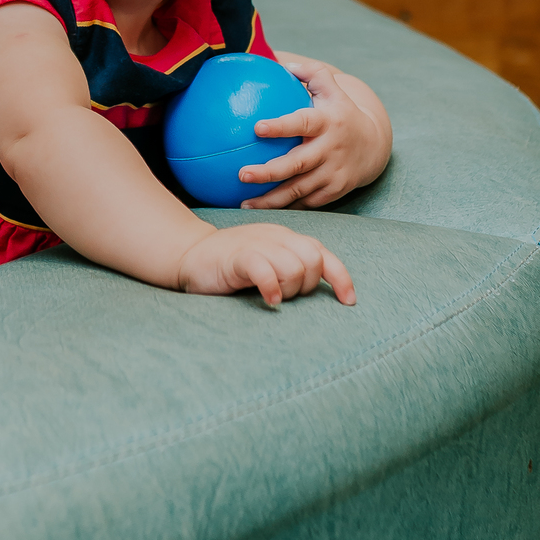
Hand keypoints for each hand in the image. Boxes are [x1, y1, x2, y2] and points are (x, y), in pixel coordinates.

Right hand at [177, 222, 354, 307]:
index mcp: (286, 238)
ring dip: (289, 289)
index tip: (348, 301)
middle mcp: (275, 237)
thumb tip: (323, 290)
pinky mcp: (237, 256)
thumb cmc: (233, 265)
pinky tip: (269, 300)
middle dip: (307, 285)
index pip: (323, 253)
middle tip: (286, 295)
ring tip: (273, 295)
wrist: (191, 254)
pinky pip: (264, 269)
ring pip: (294, 266)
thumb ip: (293, 267)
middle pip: (313, 260)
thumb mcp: (269, 261)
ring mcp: (256, 244)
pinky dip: (271, 287)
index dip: (341, 278)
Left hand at [238, 56, 391, 209]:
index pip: (302, 123)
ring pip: (299, 190)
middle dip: (268, 171)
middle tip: (241, 174)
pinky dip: (286, 208)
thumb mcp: (331, 87)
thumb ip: (309, 72)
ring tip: (243, 204)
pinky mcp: (334, 191)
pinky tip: (262, 210)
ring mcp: (333, 173)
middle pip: (297, 164)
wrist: (374, 145)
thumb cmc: (341, 110)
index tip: (257, 127)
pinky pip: (306, 203)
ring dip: (271, 199)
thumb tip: (279, 61)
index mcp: (327, 122)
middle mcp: (330, 149)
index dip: (281, 126)